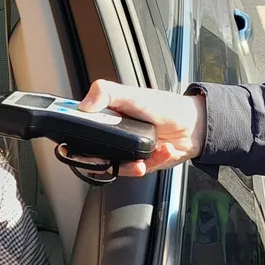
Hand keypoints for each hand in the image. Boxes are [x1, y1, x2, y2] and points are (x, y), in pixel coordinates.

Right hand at [78, 80, 206, 175]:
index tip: (69, 146)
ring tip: (141, 160)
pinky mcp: (140, 164)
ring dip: (126, 166)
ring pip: (112, 168)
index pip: (81, 131)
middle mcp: (113, 136)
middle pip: (91, 155)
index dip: (71, 140)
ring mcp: (126, 151)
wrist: (194, 125)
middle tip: (103, 160)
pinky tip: (163, 151)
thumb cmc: (165, 106)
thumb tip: (84, 104)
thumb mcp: (135, 94)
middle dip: (96, 161)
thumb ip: (107, 93)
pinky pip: (136, 172)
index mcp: (107, 118)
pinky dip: (150, 164)